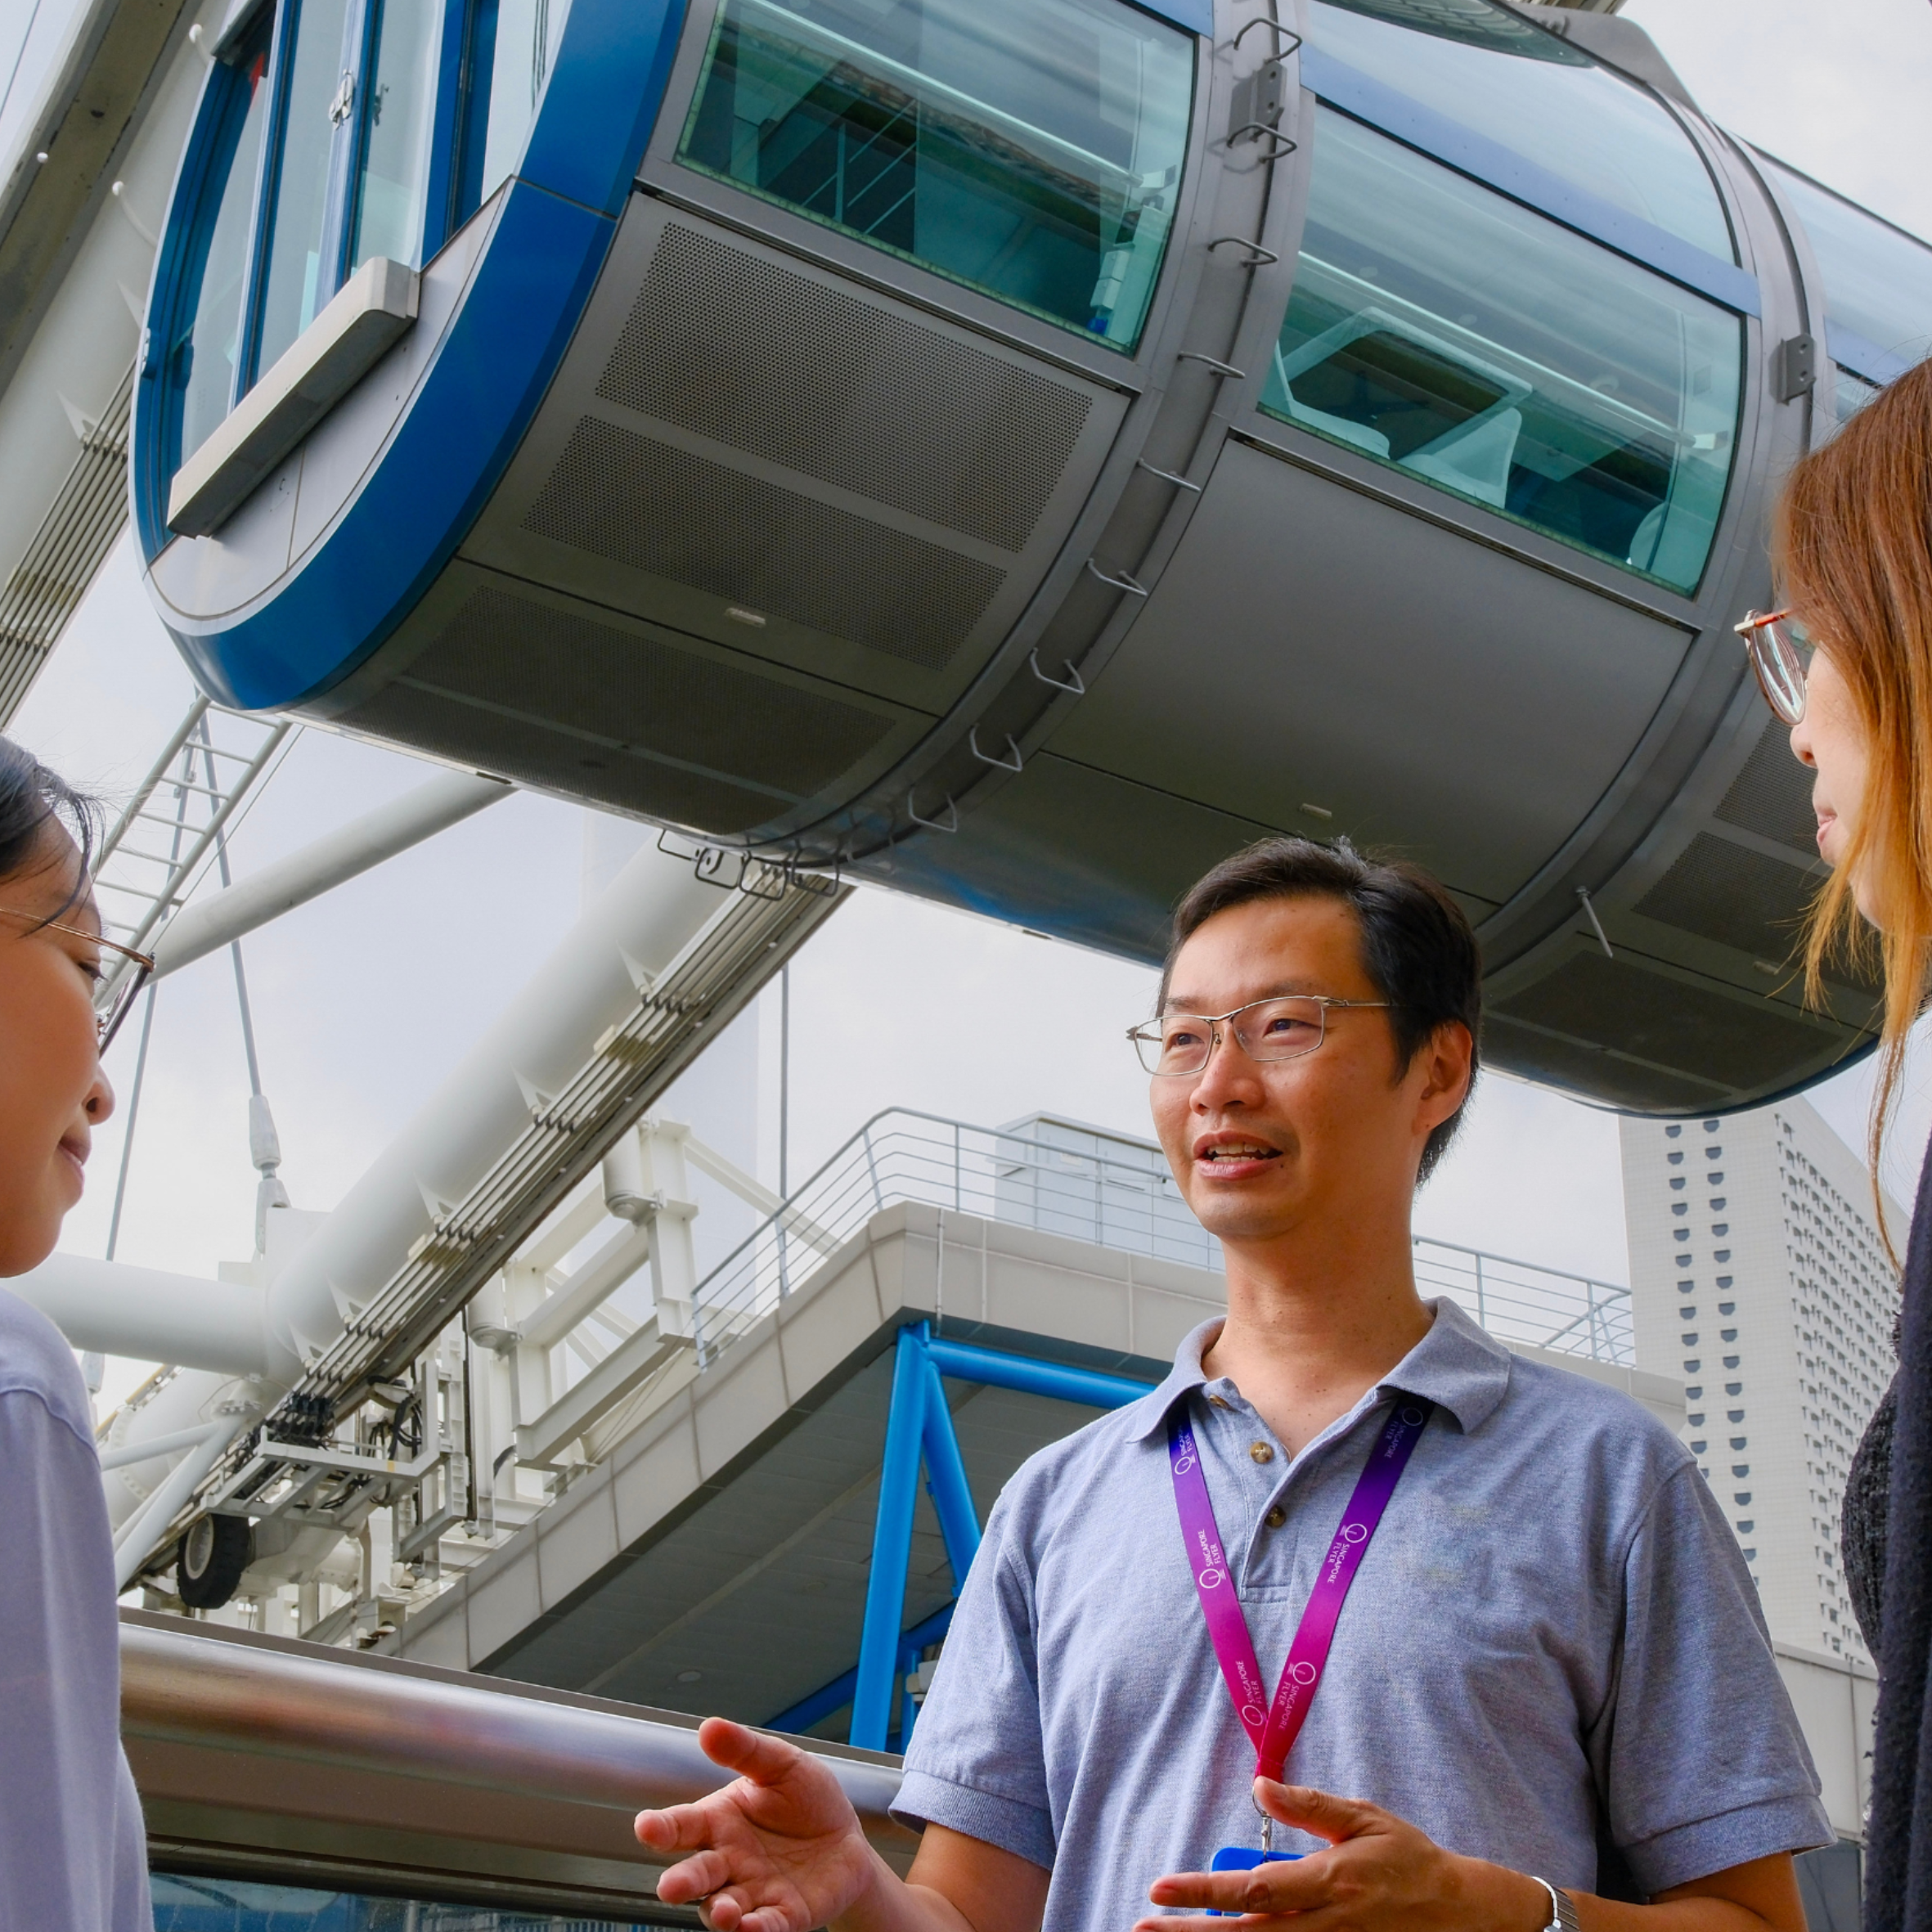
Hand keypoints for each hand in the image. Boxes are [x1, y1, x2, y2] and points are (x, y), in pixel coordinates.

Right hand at [636, 1716, 886, 1931]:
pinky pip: (765, 1927)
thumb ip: (746, 1751)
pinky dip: (756, 1931)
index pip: (682, 1825)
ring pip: (723, 1907)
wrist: (846, 1841)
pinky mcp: (782, 1916)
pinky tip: (753, 1928)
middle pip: (696, 1874)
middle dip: (682, 1882)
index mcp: (720, 1822)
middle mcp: (728, 1862)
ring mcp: (752, 1893)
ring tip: (724, 1913)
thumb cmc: (806, 1801)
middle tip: (671, 1887)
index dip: (661, 1827)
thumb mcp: (782, 1765)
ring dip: (720, 1913)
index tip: (646, 1826)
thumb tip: (709, 1727)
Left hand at [1135, 1778, 1550, 1931]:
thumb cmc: (1407, 1860)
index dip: (1202, 1892)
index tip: (1159, 1889)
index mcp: (1326, 1882)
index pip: (1251, 1890)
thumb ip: (1309, 1805)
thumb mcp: (1363, 1819)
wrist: (1462, 1914)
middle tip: (1143, 1929)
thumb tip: (1259, 1785)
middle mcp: (1324, 1925)